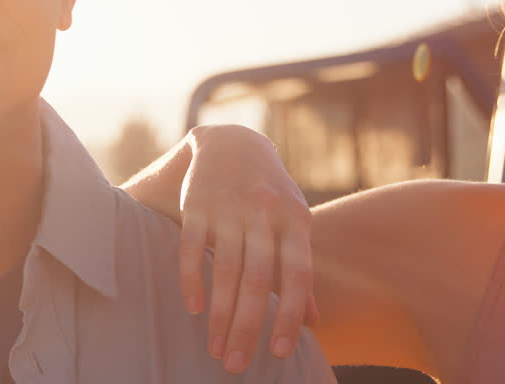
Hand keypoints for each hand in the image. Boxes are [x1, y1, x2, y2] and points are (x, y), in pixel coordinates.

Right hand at [175, 125, 319, 373]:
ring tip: (216, 349)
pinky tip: (194, 309)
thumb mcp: (293, 223)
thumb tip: (312, 322)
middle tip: (236, 364)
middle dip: (246, 327)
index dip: (289, 314)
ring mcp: (229, 208)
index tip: (279, 352)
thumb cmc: (270, 194)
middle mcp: (264, 213)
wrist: (233, 142)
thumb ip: (298, 270)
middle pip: (256, 280)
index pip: (297, 275)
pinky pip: (192, 248)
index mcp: (295, 220)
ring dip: (220, 315)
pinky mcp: (197, 204)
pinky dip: (192, 280)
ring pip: (225, 269)